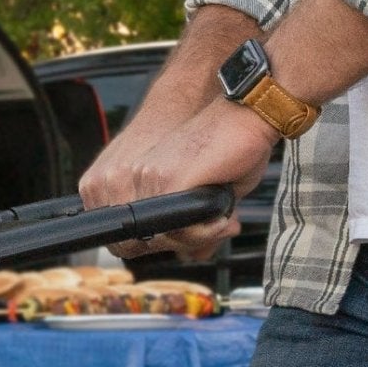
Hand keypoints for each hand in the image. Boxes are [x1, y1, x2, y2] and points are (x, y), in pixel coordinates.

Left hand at [82, 97, 276, 260]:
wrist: (248, 109)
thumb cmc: (229, 147)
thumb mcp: (204, 197)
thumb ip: (191, 228)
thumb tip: (194, 257)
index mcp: (119, 182)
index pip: (118, 239)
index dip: (154, 248)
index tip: (191, 237)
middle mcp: (122, 180)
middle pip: (131, 246)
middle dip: (174, 247)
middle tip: (214, 229)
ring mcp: (141, 178)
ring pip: (153, 241)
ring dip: (191, 240)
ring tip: (220, 221)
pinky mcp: (164, 179)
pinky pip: (174, 230)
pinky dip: (201, 233)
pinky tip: (223, 218)